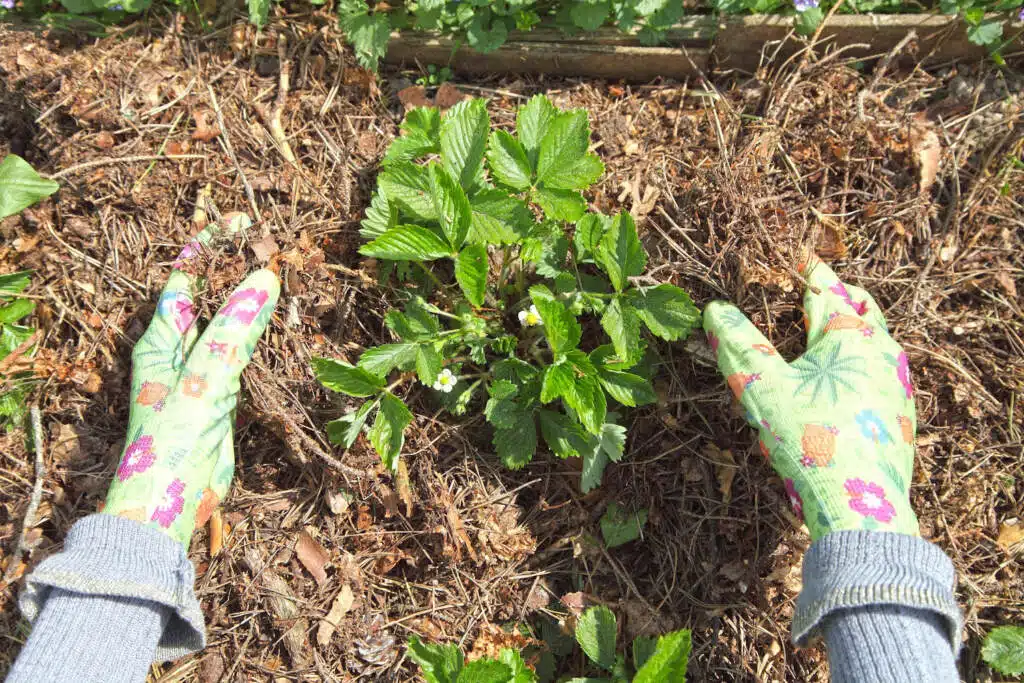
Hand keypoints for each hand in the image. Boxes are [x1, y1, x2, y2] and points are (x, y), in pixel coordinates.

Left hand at [102, 215, 279, 547]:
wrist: (170, 506)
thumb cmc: (171, 445)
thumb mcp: (204, 380)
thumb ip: (235, 331)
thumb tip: (265, 278)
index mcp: (159, 342)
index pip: (184, 281)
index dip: (209, 248)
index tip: (238, 220)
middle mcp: (177, 352)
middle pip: (209, 298)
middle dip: (236, 269)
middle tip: (269, 241)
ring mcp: (200, 374)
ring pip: (230, 325)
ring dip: (252, 301)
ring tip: (281, 271)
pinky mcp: (220, 396)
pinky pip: (242, 355)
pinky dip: (261, 336)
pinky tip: (279, 324)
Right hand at [702, 253, 917, 541]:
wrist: (859, 506)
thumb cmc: (810, 439)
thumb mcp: (763, 388)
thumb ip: (738, 345)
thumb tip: (715, 309)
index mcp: (850, 335)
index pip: (826, 288)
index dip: (807, 271)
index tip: (795, 258)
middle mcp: (882, 351)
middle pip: (861, 307)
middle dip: (837, 295)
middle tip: (815, 289)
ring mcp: (897, 383)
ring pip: (875, 340)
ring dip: (851, 329)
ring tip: (827, 330)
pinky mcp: (901, 414)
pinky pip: (881, 372)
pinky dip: (860, 363)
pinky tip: (843, 380)